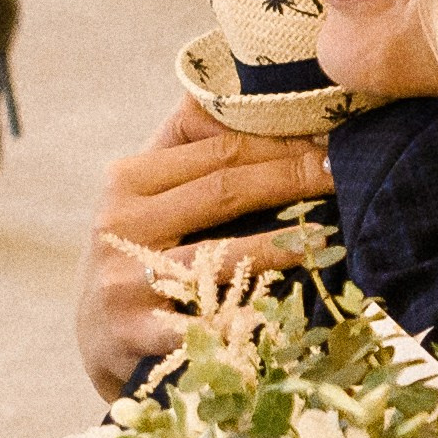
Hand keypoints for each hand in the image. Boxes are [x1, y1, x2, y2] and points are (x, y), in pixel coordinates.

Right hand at [76, 95, 336, 399]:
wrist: (94, 338)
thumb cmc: (139, 253)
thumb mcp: (145, 195)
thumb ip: (190, 148)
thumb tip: (260, 100)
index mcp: (127, 179)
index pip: (216, 149)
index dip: (280, 143)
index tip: (329, 141)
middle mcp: (121, 223)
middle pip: (223, 190)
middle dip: (291, 179)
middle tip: (342, 174)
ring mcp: (126, 280)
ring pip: (220, 253)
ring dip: (285, 243)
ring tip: (329, 234)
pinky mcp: (137, 334)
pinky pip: (208, 321)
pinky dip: (252, 314)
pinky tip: (291, 307)